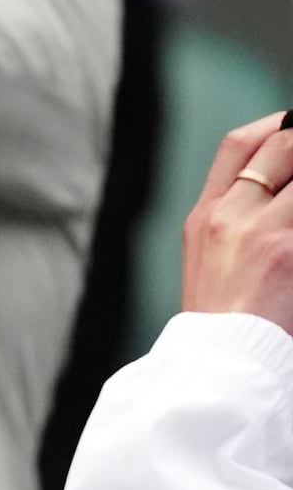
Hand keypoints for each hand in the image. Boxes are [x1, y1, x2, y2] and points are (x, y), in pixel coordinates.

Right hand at [183, 112, 292, 334]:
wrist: (219, 365)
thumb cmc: (220, 322)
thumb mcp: (207, 261)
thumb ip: (236, 221)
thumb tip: (278, 190)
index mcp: (204, 216)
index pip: (238, 144)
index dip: (277, 124)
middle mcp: (229, 216)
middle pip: (282, 145)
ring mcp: (262, 232)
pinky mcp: (289, 253)